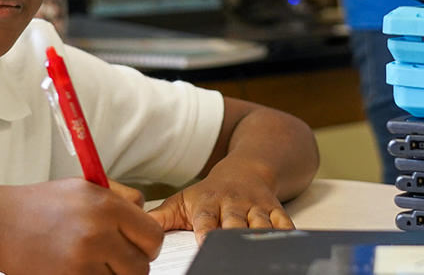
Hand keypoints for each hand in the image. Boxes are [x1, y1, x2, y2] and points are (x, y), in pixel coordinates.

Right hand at [0, 178, 163, 274]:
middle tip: (113, 259)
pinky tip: (79, 269)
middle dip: (131, 265)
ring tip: (92, 263)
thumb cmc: (41, 205)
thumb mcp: (83, 187)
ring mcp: (82, 259)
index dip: (148, 245)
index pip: (153, 236)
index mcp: (106, 205)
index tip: (138, 247)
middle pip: (141, 266)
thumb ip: (120, 198)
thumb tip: (144, 213)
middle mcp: (97, 232)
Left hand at [146, 168, 294, 243]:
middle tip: (232, 254)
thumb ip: (161, 218)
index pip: (206, 219)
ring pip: (260, 224)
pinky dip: (286, 233)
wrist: (247, 169)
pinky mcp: (275, 209)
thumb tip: (137, 229)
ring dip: (260, 236)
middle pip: (235, 223)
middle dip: (234, 237)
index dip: (207, 231)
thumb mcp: (182, 200)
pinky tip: (287, 245)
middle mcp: (233, 204)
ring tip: (259, 254)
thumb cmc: (209, 192)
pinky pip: (284, 222)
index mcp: (207, 203)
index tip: (205, 243)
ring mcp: (256, 207)